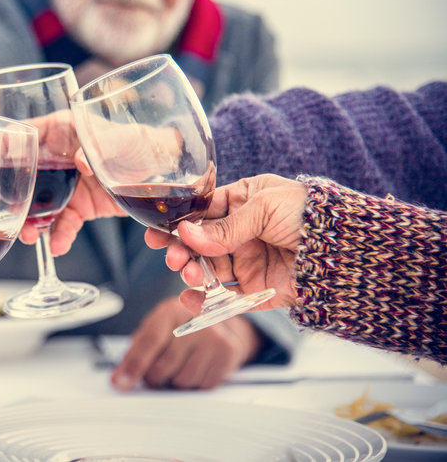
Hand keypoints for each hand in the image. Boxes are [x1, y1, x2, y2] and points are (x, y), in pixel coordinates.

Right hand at [19, 122, 182, 253]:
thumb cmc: (144, 142)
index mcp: (63, 130)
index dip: (3, 149)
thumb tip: (81, 161)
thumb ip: (102, 146)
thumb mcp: (124, 139)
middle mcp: (59, 157)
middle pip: (24, 175)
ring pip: (39, 205)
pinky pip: (63, 223)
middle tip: (3, 212)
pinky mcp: (80, 207)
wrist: (169, 172)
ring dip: (31, 222)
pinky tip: (57, 247)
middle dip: (10, 195)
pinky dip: (59, 236)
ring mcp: (67, 185)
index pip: (25, 135)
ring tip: (30, 238)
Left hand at [111, 296, 260, 389]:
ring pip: (182, 381)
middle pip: (163, 366)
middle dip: (153, 377)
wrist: (218, 318)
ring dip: (174, 381)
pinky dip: (193, 384)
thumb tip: (120, 378)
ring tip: (178, 366)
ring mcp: (214, 337)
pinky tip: (195, 367)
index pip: (149, 341)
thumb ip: (136, 350)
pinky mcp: (227, 354)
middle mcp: (194, 321)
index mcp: (170, 311)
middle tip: (154, 373)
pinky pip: (201, 386)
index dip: (134, 365)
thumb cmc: (180, 326)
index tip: (120, 383)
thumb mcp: (156, 327)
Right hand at [152, 174, 305, 311]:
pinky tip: (189, 298)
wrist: (348, 249)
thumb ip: (225, 226)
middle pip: (199, 244)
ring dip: (191, 272)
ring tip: (187, 273)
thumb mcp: (264, 206)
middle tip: (171, 257)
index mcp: (244, 203)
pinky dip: (204, 300)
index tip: (156, 234)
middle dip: (181, 250)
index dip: (178, 223)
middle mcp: (243, 233)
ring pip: (208, 270)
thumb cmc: (310, 214)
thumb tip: (187, 235)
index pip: (202, 213)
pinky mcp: (257, 290)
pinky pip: (225, 298)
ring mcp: (248, 262)